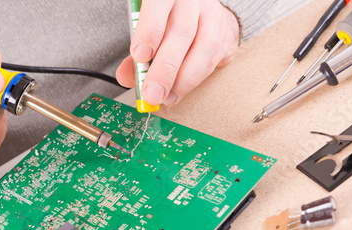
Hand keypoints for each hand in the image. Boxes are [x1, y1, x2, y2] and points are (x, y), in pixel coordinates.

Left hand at [116, 0, 239, 105]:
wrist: (203, 12)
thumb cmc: (168, 19)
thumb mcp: (147, 26)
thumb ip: (136, 51)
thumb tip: (126, 77)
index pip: (159, 5)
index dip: (150, 31)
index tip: (140, 57)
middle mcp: (191, 0)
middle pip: (181, 31)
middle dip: (165, 68)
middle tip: (152, 92)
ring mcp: (211, 15)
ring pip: (204, 47)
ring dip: (183, 79)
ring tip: (167, 97)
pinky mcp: (225, 33)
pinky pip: (213, 59)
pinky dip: (195, 79)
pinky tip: (179, 90)